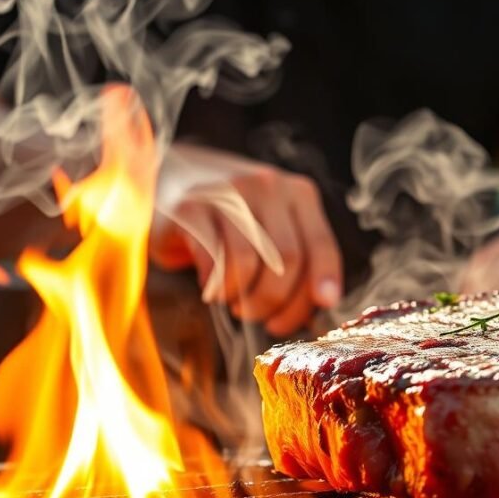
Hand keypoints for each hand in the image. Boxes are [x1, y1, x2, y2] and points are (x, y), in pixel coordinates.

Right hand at [151, 143, 342, 336]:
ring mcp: (226, 193)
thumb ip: (303, 258)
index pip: (321, 247)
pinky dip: (216, 286)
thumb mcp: (277, 228)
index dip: (321, 286)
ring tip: (237, 304)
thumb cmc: (236, 219)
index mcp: (300, 193)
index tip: (312, 316)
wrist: (175, 178)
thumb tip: (324, 303)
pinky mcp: (189, 208)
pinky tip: (213, 289)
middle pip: (288, 260)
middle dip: (277, 302)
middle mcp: (267, 186)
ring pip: (248, 263)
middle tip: (263, 318)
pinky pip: (211, 261)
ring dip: (244, 298)